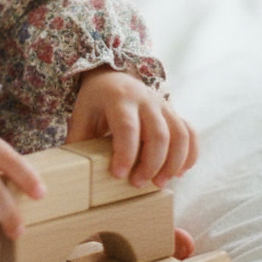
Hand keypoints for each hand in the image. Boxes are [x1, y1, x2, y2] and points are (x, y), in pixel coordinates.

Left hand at [65, 66, 197, 188]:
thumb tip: (71, 171)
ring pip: (179, 135)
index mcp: (118, 98)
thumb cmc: (95, 101)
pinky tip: (179, 172)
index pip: (127, 127)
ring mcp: (163, 105)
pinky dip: (190, 154)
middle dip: (151, 163)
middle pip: (158, 133)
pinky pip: (190, 133)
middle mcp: (145, 99)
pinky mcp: (174, 112)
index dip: (125, 153)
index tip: (119, 175)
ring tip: (159, 183)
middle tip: (138, 183)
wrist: (112, 77)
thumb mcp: (81, 115)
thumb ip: (78, 140)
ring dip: (173, 163)